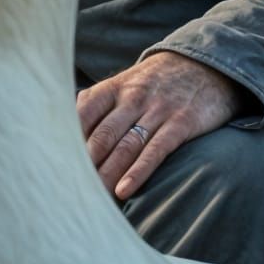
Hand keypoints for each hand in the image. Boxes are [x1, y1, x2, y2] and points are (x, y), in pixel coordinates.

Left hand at [77, 52, 245, 201]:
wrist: (207, 63)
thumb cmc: (157, 82)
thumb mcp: (126, 83)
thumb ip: (98, 105)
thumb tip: (62, 134)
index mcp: (115, 87)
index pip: (82, 114)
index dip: (67, 142)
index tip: (55, 166)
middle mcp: (134, 96)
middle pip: (102, 136)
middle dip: (84, 166)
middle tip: (71, 192)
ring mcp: (158, 109)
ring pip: (126, 147)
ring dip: (107, 175)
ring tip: (93, 200)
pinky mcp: (182, 122)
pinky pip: (156, 149)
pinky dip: (138, 172)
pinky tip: (124, 190)